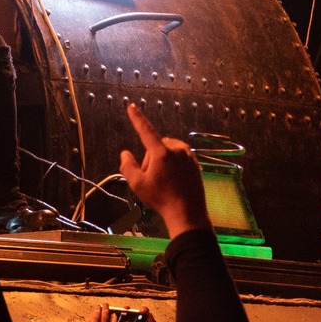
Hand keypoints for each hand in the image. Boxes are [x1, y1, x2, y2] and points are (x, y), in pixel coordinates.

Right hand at [118, 103, 207, 236]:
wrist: (187, 213)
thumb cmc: (162, 200)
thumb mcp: (137, 185)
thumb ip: (127, 166)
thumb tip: (125, 154)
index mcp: (161, 153)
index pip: (146, 130)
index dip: (137, 118)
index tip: (132, 107)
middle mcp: (176, 150)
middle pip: (156, 146)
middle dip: (150, 158)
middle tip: (151, 178)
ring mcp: (188, 155)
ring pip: (167, 150)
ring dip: (162, 160)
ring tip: (163, 181)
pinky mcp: (195, 162)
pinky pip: (179, 156)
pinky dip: (173, 164)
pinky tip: (173, 181)